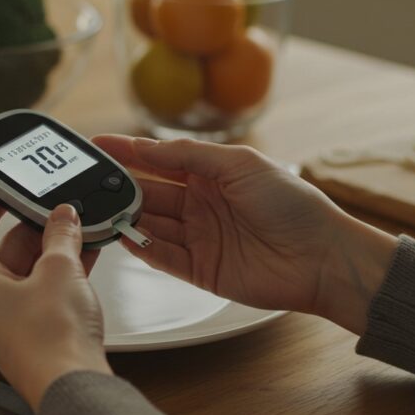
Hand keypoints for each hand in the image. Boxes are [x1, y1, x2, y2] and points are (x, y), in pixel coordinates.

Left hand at [0, 196, 109, 409]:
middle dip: (35, 227)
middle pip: (2, 248)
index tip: (5, 185)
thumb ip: (61, 235)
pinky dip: (57, 273)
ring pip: (23, 271)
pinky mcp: (24, 334)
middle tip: (60, 208)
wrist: (71, 386)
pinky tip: (83, 256)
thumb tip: (63, 216)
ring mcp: (1, 320)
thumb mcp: (60, 269)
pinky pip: (37, 291)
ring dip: (51, 250)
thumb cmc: (52, 337)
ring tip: (79, 229)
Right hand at [92, 135, 397, 334]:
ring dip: (127, 218)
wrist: (323, 258)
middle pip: (148, 192)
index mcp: (211, 174)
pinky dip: (142, 248)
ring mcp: (199, 237)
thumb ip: (190, 156)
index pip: (158, 159)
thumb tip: (148, 147)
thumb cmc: (293, 205)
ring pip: (150, 224)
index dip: (128, 151)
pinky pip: (162, 257)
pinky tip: (126, 237)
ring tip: (102, 210)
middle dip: (120, 187)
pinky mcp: (200, 270)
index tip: (97, 145)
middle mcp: (200, 204)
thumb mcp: (240, 164)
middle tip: (91, 183)